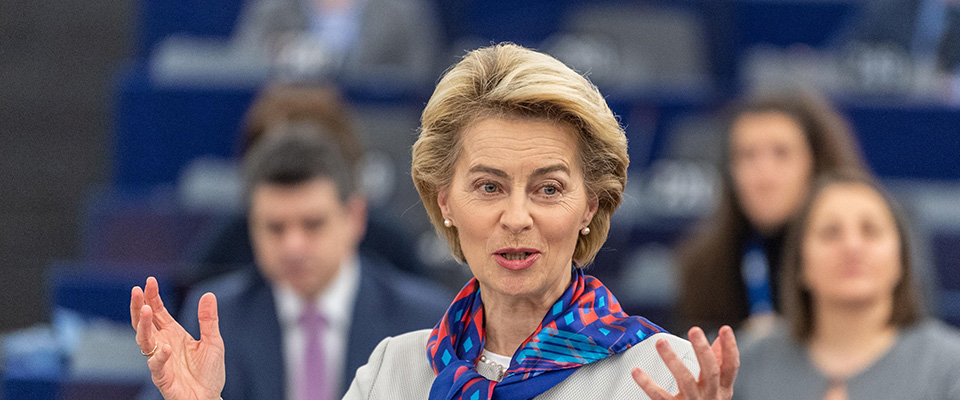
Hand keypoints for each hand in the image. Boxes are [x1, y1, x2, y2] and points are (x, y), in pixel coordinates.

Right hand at [130, 277, 225, 399]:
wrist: (208, 399)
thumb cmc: (209, 373)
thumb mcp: (213, 341)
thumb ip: (208, 319)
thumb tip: (208, 294)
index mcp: (173, 334)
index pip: (158, 312)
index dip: (152, 297)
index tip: (149, 281)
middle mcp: (163, 344)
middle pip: (144, 322)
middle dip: (139, 306)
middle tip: (136, 291)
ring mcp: (160, 360)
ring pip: (144, 340)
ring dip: (143, 325)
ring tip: (145, 309)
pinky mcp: (162, 377)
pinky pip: (155, 365)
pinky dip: (159, 356)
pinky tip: (166, 347)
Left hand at [631, 326, 738, 399]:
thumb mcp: (717, 388)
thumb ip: (718, 365)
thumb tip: (718, 341)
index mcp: (723, 389)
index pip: (731, 367)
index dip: (730, 348)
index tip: (724, 329)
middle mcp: (710, 396)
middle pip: (711, 371)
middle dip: (703, 350)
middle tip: (694, 330)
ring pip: (685, 380)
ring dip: (672, 360)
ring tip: (661, 342)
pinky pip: (660, 396)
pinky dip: (647, 383)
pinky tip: (637, 371)